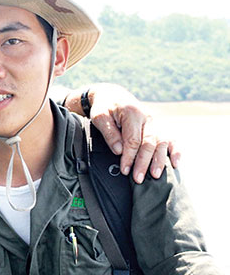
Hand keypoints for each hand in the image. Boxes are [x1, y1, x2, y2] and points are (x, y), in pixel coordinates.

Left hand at [63, 83, 180, 183]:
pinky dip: (175, 151)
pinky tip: (175, 163)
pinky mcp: (157, 127)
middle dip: (144, 162)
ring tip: (155, 176)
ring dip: (159, 160)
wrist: (112, 95)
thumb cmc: (104, 107)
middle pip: (149, 143)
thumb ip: (109, 133)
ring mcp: (154, 123)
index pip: (133, 140)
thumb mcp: (100, 117)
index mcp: (132, 113)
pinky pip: (170, 139)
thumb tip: (120, 151)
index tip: (124, 170)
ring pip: (161, 142)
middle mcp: (147, 118)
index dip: (129, 157)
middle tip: (138, 178)